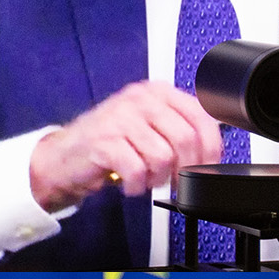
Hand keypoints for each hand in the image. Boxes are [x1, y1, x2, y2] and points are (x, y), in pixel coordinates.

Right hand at [28, 80, 227, 210]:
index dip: (211, 148)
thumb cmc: (109, 143)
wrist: (64, 157)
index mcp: (157, 92)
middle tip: (177, 182)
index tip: (208, 167)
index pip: (201, 116)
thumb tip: (214, 149)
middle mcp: (140, 99)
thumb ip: (180, 129)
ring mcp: (120, 118)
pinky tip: (130, 184)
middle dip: (186, 169)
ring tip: (146, 179)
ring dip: (158, 179)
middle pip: (185, 138)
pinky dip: (137, 186)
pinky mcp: (103, 141)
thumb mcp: (149, 126)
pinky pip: (137, 170)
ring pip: (162, 157)